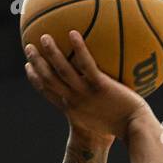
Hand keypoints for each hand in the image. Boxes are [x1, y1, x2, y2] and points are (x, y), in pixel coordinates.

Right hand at [23, 32, 149, 142]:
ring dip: (51, 54)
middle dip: (36, 63)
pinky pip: (86, 65)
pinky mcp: (100, 86)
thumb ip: (99, 100)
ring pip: (62, 71)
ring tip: (44, 36)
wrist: (134, 129)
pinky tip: (73, 33)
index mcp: (72, 108)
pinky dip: (79, 49)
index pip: (48, 92)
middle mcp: (75, 100)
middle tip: (29, 46)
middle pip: (49, 80)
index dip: (35, 79)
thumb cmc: (125, 123)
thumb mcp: (105, 117)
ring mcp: (86, 93)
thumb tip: (104, 85)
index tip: (28, 67)